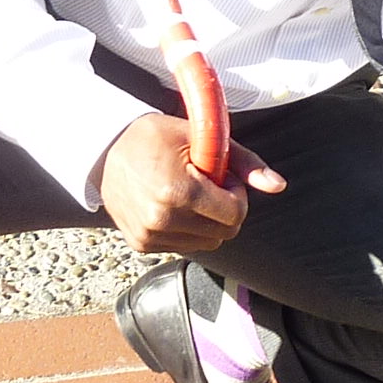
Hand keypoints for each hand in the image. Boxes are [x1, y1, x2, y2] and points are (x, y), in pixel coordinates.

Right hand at [99, 113, 285, 252]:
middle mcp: (162, 220)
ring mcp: (149, 236)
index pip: (235, 214)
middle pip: (224, 233)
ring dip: (207, 222)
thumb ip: (243, 161)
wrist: (104, 147)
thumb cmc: (153, 136)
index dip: (235, 193)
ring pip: (206, 244)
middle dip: (225, 209)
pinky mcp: (141, 245)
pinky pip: (183, 246)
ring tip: (188, 193)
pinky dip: (186, 229)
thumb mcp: (199, 136)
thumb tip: (278, 185)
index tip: (221, 176)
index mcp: (178, 192)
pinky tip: (173, 205)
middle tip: (207, 183)